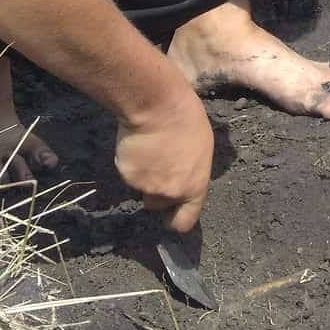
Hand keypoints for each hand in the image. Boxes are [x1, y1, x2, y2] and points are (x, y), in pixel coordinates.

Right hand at [116, 85, 213, 232]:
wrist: (157, 107)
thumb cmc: (186, 120)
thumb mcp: (202, 148)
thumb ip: (192, 172)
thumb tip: (185, 177)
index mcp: (194, 187)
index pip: (184, 222)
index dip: (176, 219)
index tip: (171, 216)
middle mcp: (169, 192)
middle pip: (157, 204)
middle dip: (156, 192)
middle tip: (158, 167)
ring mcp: (145, 185)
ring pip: (141, 187)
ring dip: (143, 175)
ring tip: (150, 148)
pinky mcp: (126, 174)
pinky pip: (128, 172)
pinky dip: (131, 162)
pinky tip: (138, 142)